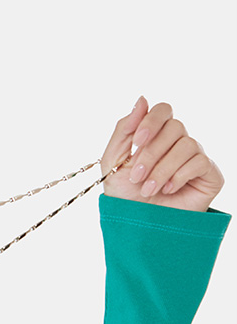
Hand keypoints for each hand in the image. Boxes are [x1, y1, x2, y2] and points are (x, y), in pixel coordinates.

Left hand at [101, 96, 223, 211]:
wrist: (139, 224)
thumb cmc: (125, 194)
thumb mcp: (114, 160)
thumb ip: (124, 129)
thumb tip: (142, 99)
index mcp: (156, 135)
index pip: (162, 110)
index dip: (151, 121)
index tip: (136, 142)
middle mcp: (178, 142)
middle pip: (175, 127)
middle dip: (151, 153)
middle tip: (137, 176)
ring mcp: (195, 156)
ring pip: (186, 144)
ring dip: (162, 169)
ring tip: (149, 189)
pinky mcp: (209, 173)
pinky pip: (199, 161)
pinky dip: (179, 176)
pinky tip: (168, 190)